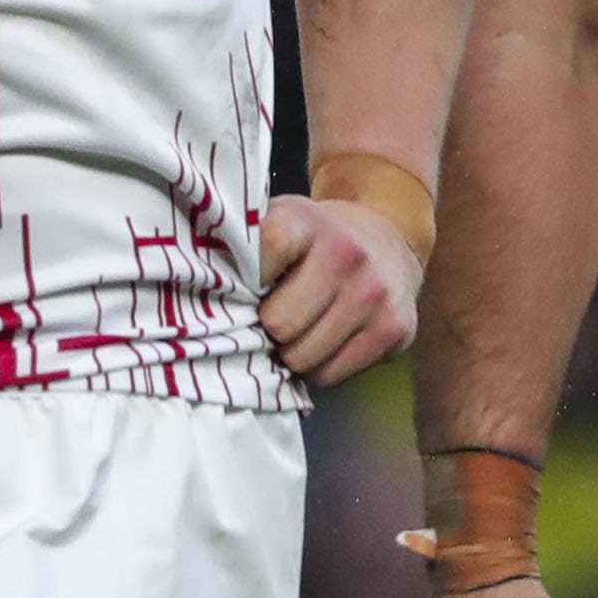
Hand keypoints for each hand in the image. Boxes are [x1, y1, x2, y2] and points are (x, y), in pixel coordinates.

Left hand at [257, 192, 420, 387]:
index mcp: (309, 222)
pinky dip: (319, 367)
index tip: (251, 283)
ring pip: (303, 357)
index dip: (247, 280)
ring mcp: (375, 294)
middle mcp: (348, 254)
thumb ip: (244, 248)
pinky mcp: (394, 329)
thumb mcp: (281, 222)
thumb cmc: (314, 242)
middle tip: (274, 317)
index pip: (265, 252)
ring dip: (292, 352)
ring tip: (299, 331)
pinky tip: (324, 342)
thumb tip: (203, 292)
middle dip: (269, 328)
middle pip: (280, 323)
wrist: (387, 241)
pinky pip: (330, 376)